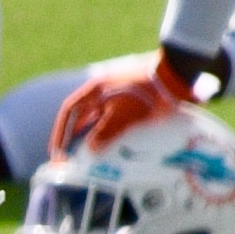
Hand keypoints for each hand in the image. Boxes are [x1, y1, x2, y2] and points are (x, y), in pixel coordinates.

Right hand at [49, 54, 197, 159]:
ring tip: (91, 157)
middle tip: (71, 158)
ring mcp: (120, 96)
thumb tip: (91, 151)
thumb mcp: (123, 114)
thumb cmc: (147, 92)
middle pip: (82, 117)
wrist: (177, 75)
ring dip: (94, 137)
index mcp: (95, 90)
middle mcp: (104, 92)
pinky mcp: (135, 102)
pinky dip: (112, 135)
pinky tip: (114, 147)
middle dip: (74, 138)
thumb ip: (104, 133)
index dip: (61, 133)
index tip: (57, 152)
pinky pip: (116, 121)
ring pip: (100, 120)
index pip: (69, 112)